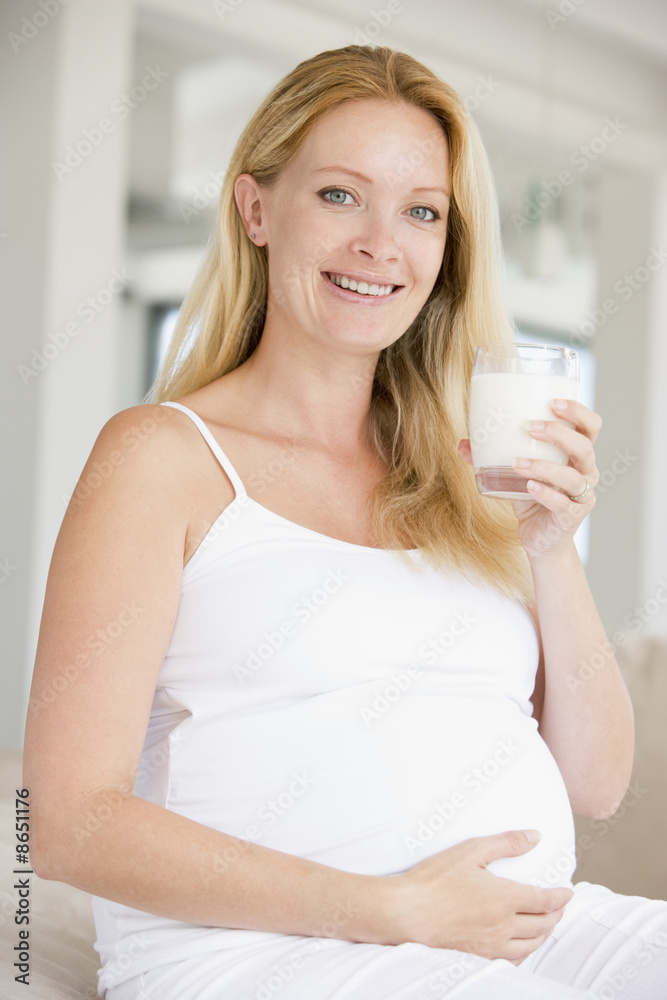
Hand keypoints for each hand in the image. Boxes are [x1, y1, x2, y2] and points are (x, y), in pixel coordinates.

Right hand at [381, 831, 572, 962]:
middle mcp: (504, 926)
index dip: (561, 897)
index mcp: (505, 899)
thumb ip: (506, 843)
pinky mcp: (477, 957)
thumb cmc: (435, 880)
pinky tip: (521, 947)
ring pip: (530, 946)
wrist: (407, 912)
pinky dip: (524, 952)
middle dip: (556, 915)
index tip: (568, 892)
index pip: (545, 901)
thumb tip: (535, 836)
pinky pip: (511, 960)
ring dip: (544, 935)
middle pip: (542, 925)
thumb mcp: (471, 851)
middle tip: (560, 907)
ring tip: (547, 926)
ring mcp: (491, 945)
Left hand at [457, 399, 601, 560]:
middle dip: (558, 433)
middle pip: (584, 447)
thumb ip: (491, 458)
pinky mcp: (571, 517)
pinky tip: (529, 487)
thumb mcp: (512, 475)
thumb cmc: (532, 499)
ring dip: (544, 466)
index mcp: (577, 455)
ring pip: (572, 477)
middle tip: (529, 427)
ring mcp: (581, 496)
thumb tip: (462, 444)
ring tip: (517, 462)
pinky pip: (562, 503)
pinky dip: (545, 493)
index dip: (577, 411)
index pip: (590, 426)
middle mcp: (586, 473)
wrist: (542, 541)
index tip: (552, 402)